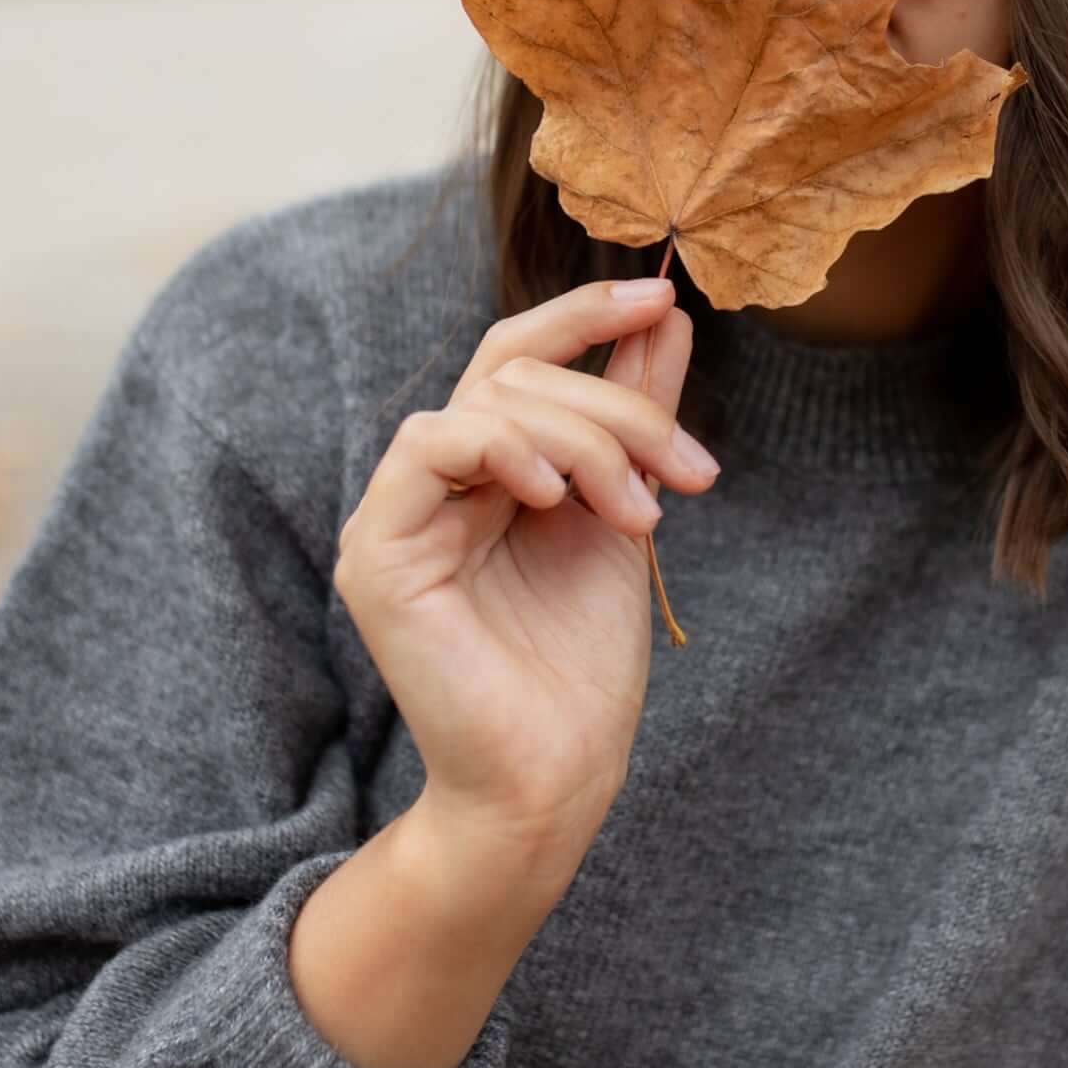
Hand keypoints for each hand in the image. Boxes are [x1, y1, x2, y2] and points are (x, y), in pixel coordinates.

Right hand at [333, 278, 717, 850]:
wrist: (557, 774)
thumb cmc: (583, 658)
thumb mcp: (628, 507)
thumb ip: (636, 412)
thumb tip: (666, 314)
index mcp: (485, 467)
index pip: (520, 353)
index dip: (586, 311)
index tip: (662, 293)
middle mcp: (434, 479)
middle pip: (518, 369)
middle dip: (619, 407)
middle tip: (690, 472)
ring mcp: (397, 512)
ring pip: (491, 401)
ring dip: (588, 441)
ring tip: (642, 514)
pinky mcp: (376, 551)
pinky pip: (430, 445)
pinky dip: (506, 449)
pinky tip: (557, 499)